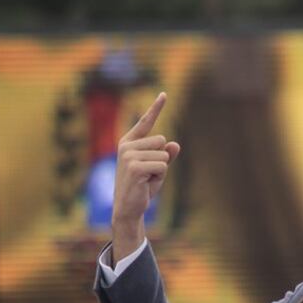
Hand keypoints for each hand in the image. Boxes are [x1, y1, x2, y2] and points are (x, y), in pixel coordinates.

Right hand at [111, 92, 180, 261]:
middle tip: (148, 174)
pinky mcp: (134, 166)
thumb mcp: (157, 168)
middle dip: (162, 160)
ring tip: (146, 180)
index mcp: (129, 142)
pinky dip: (159, 177)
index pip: (145, 122)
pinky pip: (162, 166)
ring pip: (164, 155)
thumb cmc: (142, 187)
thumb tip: (175, 144)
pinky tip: (146, 184)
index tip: (164, 94)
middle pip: (162, 141)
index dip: (156, 108)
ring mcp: (129, 155)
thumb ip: (166, 155)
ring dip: (160, 171)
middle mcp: (127, 145)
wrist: (128, 208)